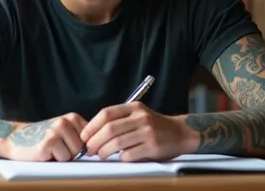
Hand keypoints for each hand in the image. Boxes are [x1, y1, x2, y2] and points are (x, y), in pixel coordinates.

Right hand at [0, 112, 87, 161]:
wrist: (15, 138)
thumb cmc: (42, 138)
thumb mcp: (64, 131)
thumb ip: (80, 136)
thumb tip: (98, 150)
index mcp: (72, 118)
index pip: (91, 139)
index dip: (80, 148)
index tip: (67, 145)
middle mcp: (66, 121)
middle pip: (83, 148)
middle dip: (71, 153)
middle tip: (56, 148)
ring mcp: (57, 130)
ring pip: (73, 155)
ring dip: (62, 157)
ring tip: (51, 150)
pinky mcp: (49, 142)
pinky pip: (62, 159)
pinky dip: (54, 160)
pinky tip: (44, 152)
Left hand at [80, 101, 196, 161]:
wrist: (180, 133)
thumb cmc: (154, 126)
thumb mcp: (137, 115)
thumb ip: (119, 120)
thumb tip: (92, 133)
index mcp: (134, 107)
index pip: (106, 114)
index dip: (92, 125)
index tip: (84, 136)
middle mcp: (141, 117)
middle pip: (110, 129)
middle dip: (95, 141)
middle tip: (89, 149)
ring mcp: (147, 131)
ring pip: (117, 142)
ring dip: (104, 151)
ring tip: (101, 155)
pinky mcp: (153, 146)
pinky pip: (129, 154)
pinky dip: (120, 157)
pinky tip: (120, 158)